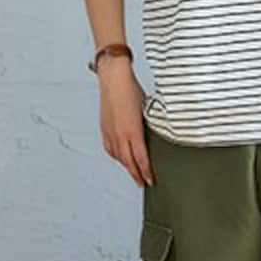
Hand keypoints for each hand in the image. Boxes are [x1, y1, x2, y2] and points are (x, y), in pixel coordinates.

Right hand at [97, 60, 154, 186]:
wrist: (113, 78)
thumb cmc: (130, 89)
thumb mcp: (147, 109)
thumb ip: (149, 126)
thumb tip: (155, 135)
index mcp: (132, 131)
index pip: (140, 159)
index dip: (146, 172)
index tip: (150, 180)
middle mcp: (119, 135)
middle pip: (128, 162)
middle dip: (136, 174)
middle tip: (142, 183)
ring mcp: (110, 132)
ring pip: (118, 156)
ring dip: (126, 166)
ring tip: (134, 172)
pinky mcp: (104, 128)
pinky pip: (110, 148)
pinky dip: (116, 156)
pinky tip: (120, 157)